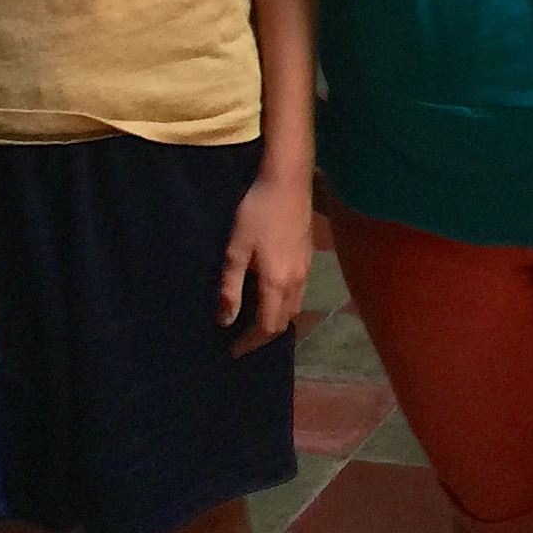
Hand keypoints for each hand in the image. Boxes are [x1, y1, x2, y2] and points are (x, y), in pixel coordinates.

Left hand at [221, 165, 315, 357]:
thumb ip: (230, 288)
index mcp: (277, 283)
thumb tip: (225, 320)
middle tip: (241, 340)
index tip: (232, 351)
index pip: (267, 327)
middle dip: (263, 336)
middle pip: (284, 321)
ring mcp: (306, 269)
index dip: (250, 343)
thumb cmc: (257, 213)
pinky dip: (283, 304)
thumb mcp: (235, 250)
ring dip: (275, 320)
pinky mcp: (307, 258)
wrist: (287, 181)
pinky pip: (298, 293)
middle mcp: (297, 282)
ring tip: (254, 322)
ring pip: (294, 307)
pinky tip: (268, 295)